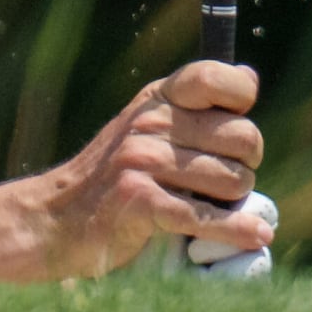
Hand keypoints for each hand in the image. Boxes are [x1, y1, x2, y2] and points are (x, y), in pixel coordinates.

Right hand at [25, 59, 271, 278]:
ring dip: (234, 201)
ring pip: (234, 180)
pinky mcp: (141, 202)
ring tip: (208, 205)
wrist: (55, 218)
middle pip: (243, 138)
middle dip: (247, 164)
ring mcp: (143, 161)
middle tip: (224, 180)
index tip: (236, 124)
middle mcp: (149, 123)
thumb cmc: (112, 176)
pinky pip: (207, 217)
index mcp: (155, 100)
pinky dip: (237, 230)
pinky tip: (256, 235)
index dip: (240, 100)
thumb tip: (248, 76)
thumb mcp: (145, 127)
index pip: (214, 79)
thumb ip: (196, 106)